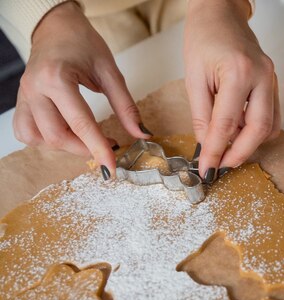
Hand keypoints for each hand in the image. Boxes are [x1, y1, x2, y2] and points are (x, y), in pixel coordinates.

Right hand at [13, 1, 150, 176]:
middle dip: (84, 149)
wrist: (57, 27)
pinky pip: (26, 132)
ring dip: (64, 146)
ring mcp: (24, 95)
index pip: (80, 123)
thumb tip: (141, 134)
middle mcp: (34, 88)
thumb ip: (126, 106)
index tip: (112, 168)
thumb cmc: (83, 43)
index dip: (98, 149)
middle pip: (56, 136)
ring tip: (86, 137)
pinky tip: (64, 133)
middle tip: (106, 146)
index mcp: (57, 78)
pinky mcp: (21, 101)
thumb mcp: (110, 71)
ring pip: (38, 139)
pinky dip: (44, 140)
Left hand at [184, 0, 279, 182]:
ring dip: (250, 144)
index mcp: (238, 72)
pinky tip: (240, 133)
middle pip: (258, 129)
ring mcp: (271, 80)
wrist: (221, 14)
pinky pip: (272, 116)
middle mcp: (261, 77)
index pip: (227, 123)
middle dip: (239, 153)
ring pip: (270, 127)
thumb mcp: (193, 77)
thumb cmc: (204, 37)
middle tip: (221, 166)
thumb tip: (206, 145)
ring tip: (228, 151)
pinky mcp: (273, 84)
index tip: (206, 169)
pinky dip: (257, 131)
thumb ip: (201, 114)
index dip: (215, 150)